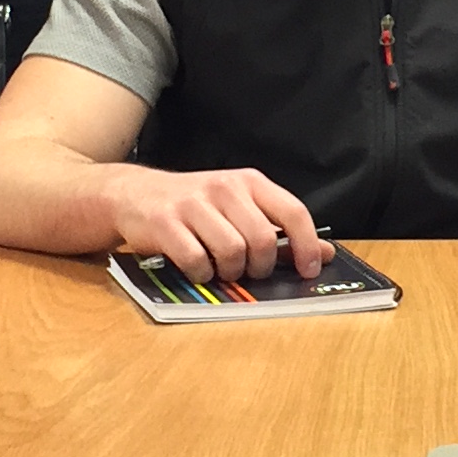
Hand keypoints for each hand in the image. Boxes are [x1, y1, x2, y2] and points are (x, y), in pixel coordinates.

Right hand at [103, 163, 331, 282]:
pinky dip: (201, 274)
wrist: (134, 194)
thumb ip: (280, 232)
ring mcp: (194, 204)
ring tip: (221, 268)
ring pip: (232, 252)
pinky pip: (197, 261)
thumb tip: (323, 253)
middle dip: (260, 266)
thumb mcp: (239, 210)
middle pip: (262, 239)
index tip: (309, 268)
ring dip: (230, 271)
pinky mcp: (166, 223)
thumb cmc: (196, 207)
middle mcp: (224, 188)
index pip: (293, 211)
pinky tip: (197, 268)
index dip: (307, 244)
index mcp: (249, 182)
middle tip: (249, 271)